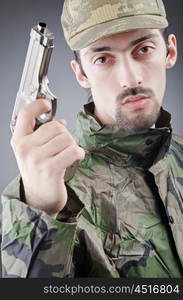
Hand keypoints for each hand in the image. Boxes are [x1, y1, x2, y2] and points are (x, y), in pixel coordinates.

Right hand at [11, 99, 84, 216]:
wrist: (39, 200)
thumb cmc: (38, 173)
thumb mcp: (32, 152)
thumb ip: (41, 135)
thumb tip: (60, 122)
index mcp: (19, 141)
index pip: (25, 114)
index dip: (38, 105)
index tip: (47, 105)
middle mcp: (25, 148)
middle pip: (55, 127)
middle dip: (65, 135)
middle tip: (63, 147)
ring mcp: (37, 159)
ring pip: (66, 138)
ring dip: (73, 146)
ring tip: (68, 155)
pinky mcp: (50, 169)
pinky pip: (73, 151)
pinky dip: (79, 153)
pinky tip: (75, 159)